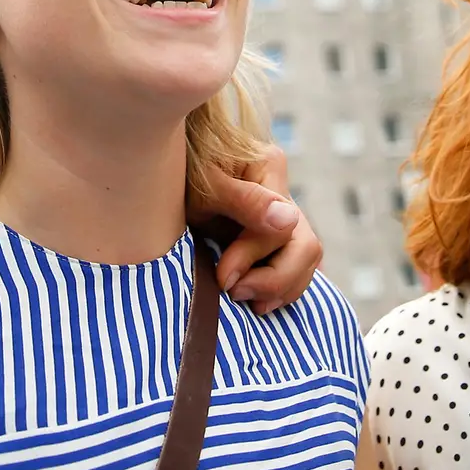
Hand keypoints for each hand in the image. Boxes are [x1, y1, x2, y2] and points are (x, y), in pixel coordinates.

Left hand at [187, 143, 323, 313]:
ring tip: (246, 300)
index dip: (251, 259)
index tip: (221, 278)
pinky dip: (280, 287)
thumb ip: (245, 201)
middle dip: (275, 280)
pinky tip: (257, 298)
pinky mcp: (276, 236)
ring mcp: (284, 215)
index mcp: (270, 168)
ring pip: (305, 261)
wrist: (164, 175)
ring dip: (281, 288)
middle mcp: (284, 191)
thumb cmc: (181, 175)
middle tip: (236, 293)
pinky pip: (296, 267)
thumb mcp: (205, 187)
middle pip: (305, 247)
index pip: (280, 229)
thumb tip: (287, 221)